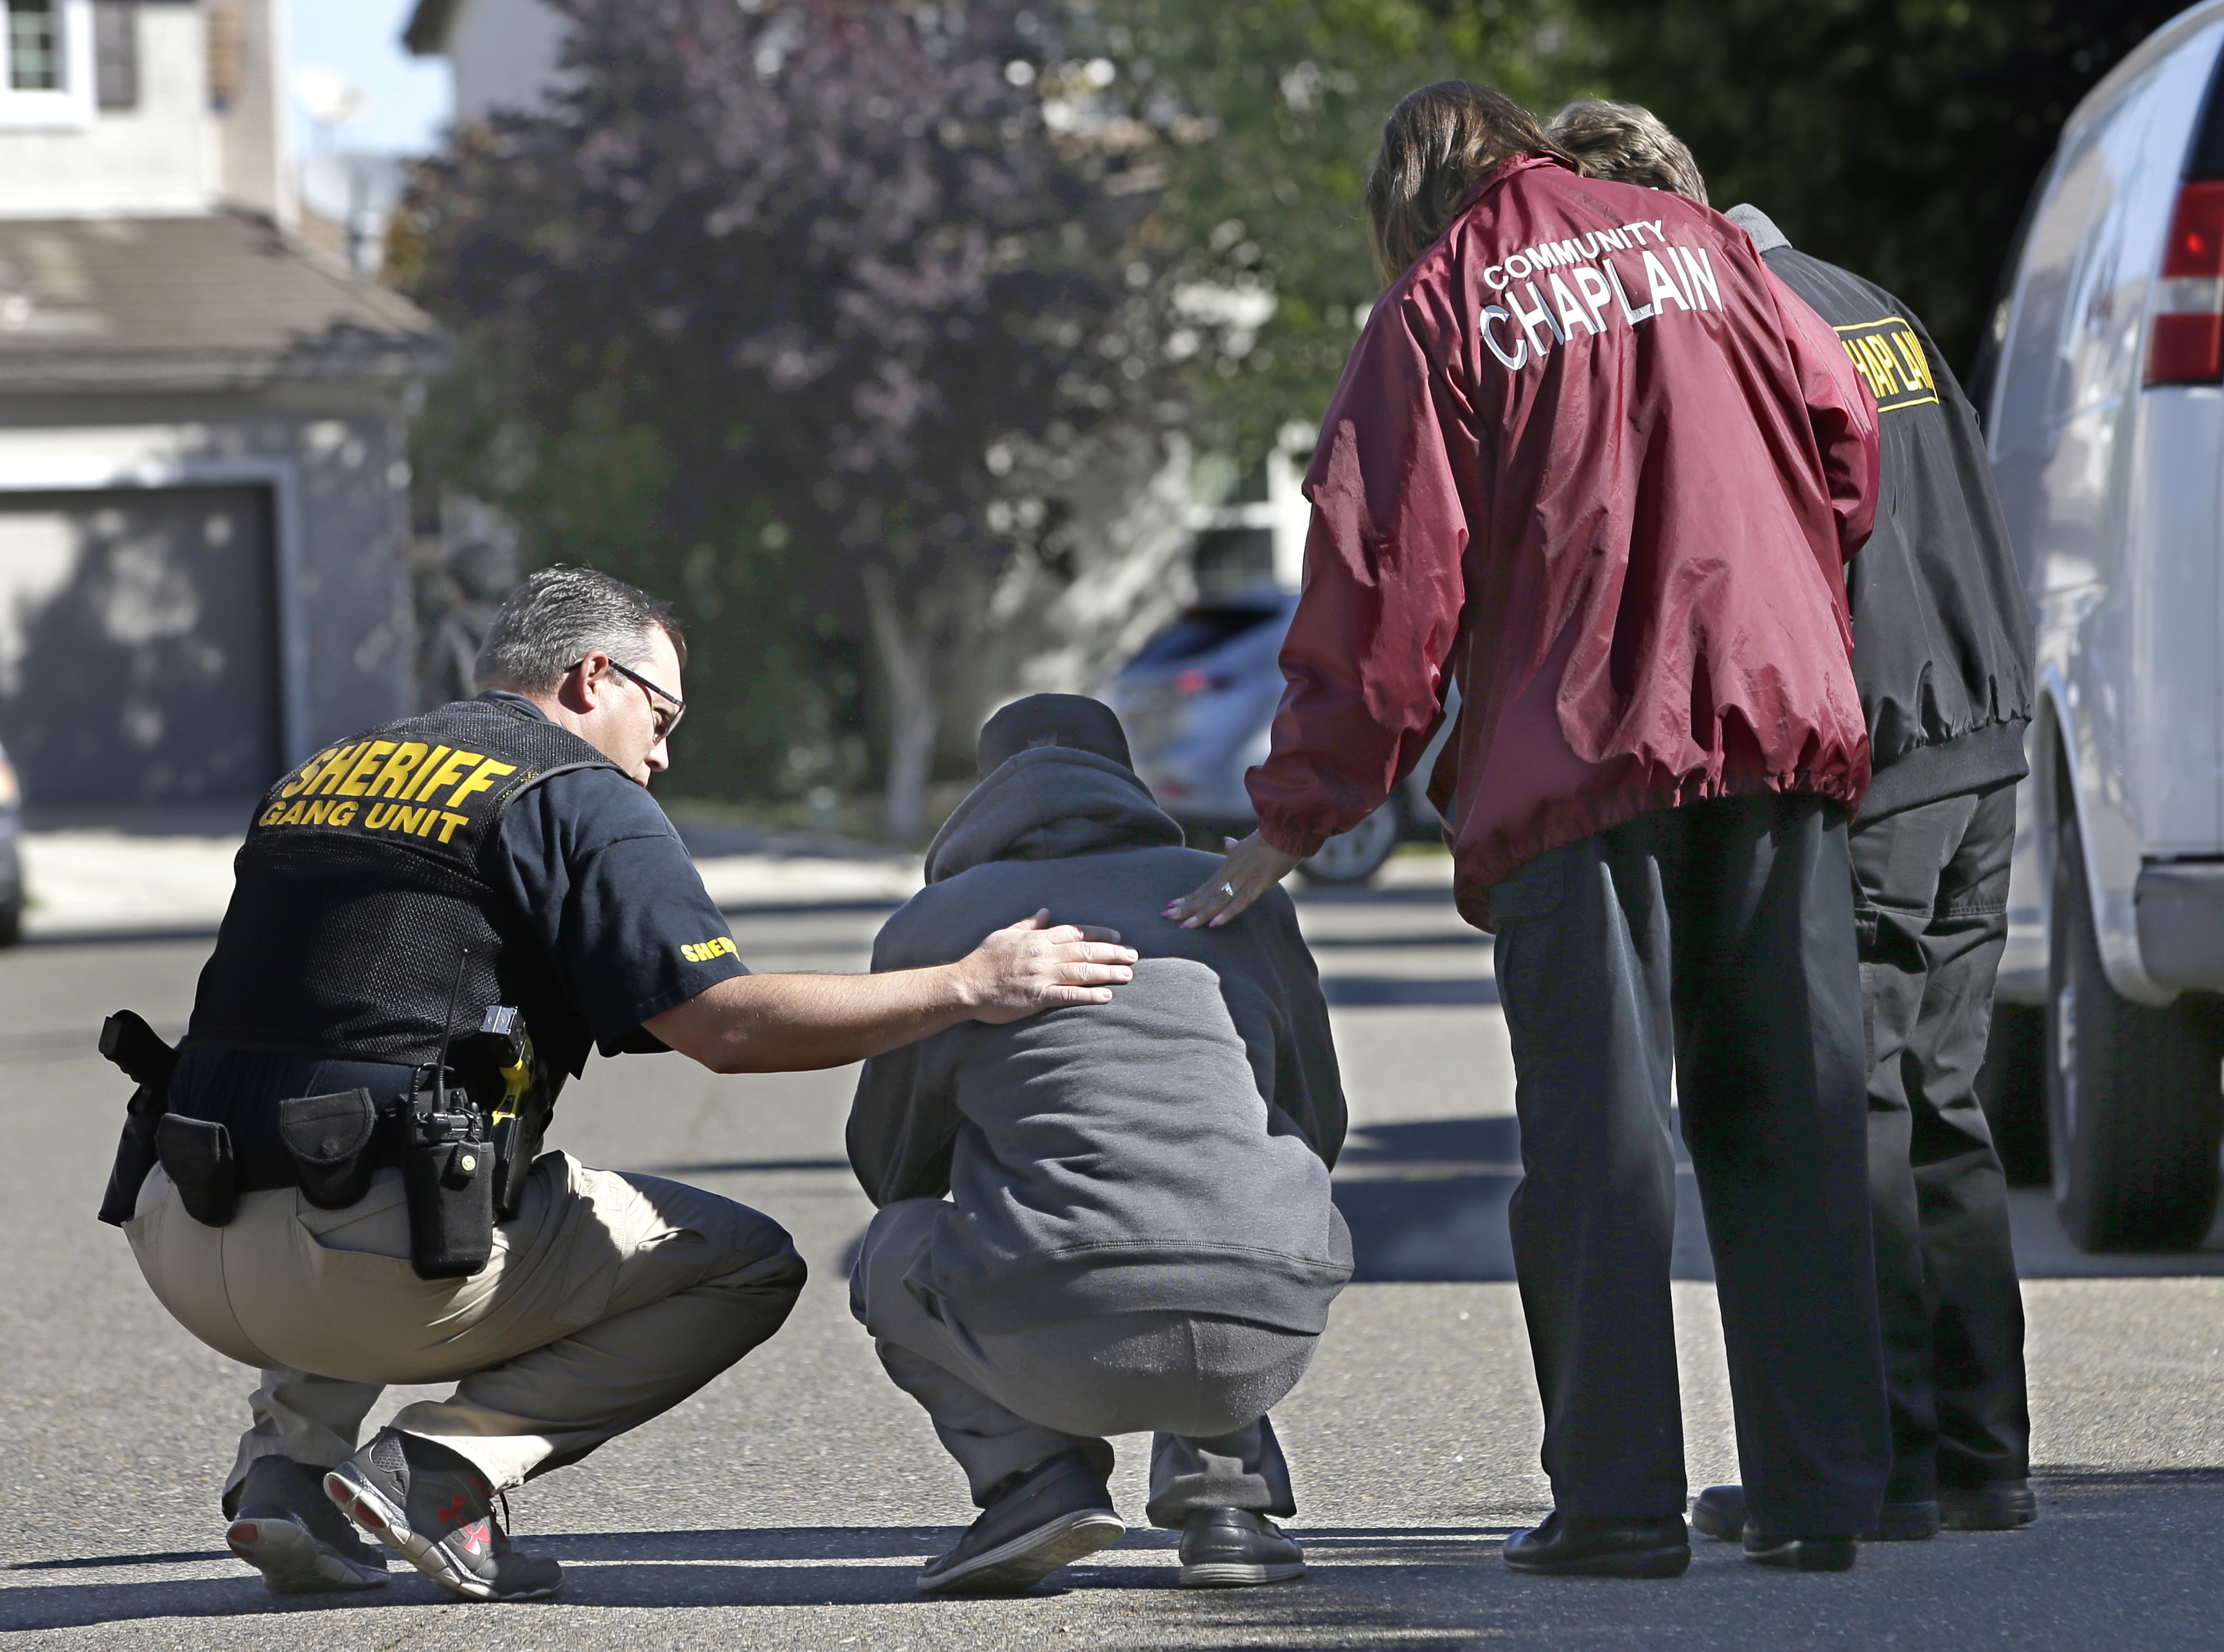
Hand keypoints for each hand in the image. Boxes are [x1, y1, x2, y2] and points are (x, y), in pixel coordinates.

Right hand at [958, 910, 1137, 1023]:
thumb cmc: (983, 960)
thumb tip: (1044, 912)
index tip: (1118, 936)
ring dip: (1107, 972)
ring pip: (1082, 970)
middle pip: (1085, 949)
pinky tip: (1105, 996)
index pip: (1075, 932)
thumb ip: (1028, 924)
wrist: (966, 984)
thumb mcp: (1005, 934)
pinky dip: (1088, 994)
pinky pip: (1068, 994)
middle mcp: (1043, 954)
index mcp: (1037, 938)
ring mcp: (1041, 975)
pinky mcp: (1037, 996)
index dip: (1099, 933)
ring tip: (1128, 975)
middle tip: (1134, 956)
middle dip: (1112, 952)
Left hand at [1163, 831, 1301, 927]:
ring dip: (1200, 914)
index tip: (1171, 906)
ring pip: (1218, 901)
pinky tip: (1214, 924)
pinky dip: (1227, 913)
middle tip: (1166, 917)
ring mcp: (1243, 880)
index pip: (1203, 887)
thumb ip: (1235, 847)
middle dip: (1186, 908)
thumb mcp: (1247, 844)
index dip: (1188, 898)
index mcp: (1227, 867)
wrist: (1285, 831)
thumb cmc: (1269, 838)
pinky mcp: (1257, 885)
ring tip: (1184, 926)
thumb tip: (1227, 841)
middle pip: (1205, 895)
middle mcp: (1230, 874)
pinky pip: (1240, 902)